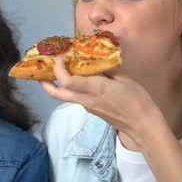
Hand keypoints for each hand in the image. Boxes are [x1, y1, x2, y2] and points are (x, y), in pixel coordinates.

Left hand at [40, 57, 158, 144]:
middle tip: (38, 69)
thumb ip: (108, 68)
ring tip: (55, 70)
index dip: (58, 68)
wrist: (142, 125)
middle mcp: (86, 99)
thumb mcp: (124, 78)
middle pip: (56, 94)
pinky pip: (74, 98)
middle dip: (44, 82)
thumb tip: (97, 58)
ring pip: (63, 97)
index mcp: (95, 89)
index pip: (68, 81)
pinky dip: (69, 88)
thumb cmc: (137, 100)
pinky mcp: (90, 110)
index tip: (57, 56)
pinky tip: (75, 77)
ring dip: (55, 85)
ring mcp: (87, 107)